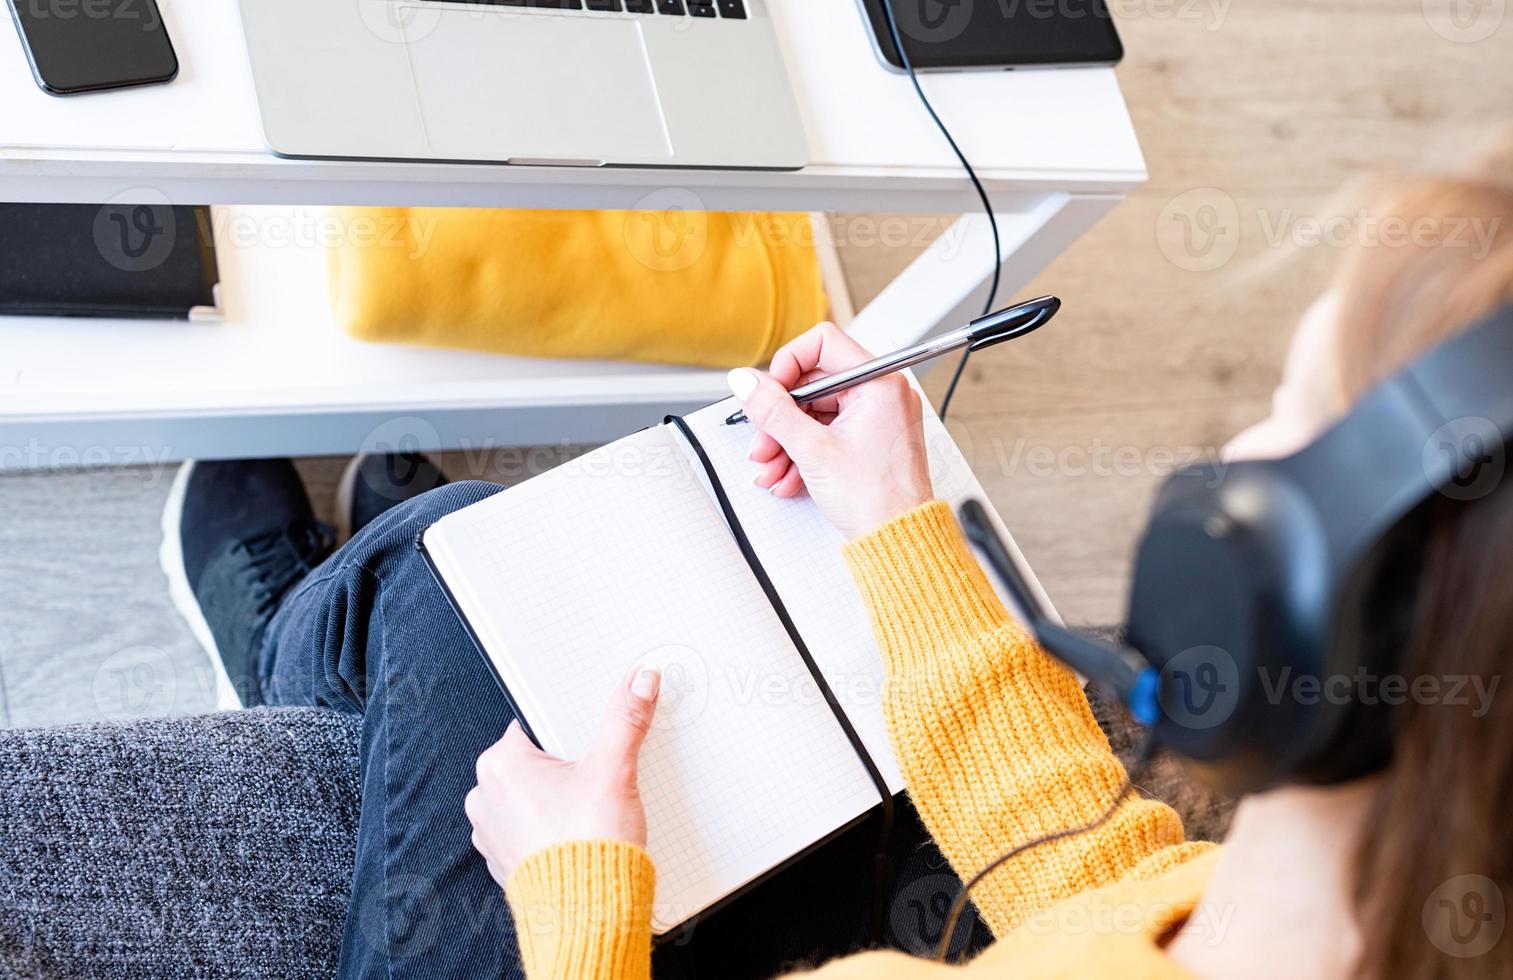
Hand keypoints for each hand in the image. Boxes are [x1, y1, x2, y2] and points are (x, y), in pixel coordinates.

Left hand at [465, 667, 661, 888]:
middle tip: (595, 778)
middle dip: (566, 766)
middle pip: (534, 761)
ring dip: (557, 799)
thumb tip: (640, 681)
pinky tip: (578, 832)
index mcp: (500, 764)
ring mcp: (491, 833)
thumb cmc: (588, 845)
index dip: (567, 731)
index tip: (588, 740)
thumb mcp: (613, 770)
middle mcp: (485, 796)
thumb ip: (625, 719)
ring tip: (588, 810)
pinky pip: (528, 830)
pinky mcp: (505, 861)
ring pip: (530, 797)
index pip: (533, 725)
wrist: (587, 915)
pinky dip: (551, 828)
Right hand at [727, 322, 932, 538]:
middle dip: (780, 418)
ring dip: (786, 442)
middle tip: (763, 441)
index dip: (788, 365)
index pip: (823, 344)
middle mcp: (882, 394)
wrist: (898, 542)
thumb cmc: (878, 499)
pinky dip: (803, 454)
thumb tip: (746, 382)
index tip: (769, 392)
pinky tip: (788, 477)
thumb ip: (773, 411)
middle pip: (813, 386)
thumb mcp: (812, 450)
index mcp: (880, 383)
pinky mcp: (869, 441)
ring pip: (815, 415)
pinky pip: (827, 434)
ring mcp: (876, 419)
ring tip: (771, 468)